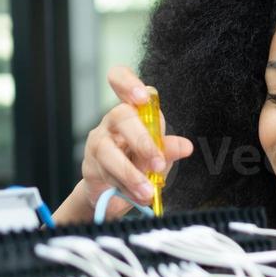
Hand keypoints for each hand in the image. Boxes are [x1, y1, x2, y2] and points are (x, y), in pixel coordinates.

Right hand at [61, 65, 193, 220]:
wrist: (114, 193)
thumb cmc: (138, 164)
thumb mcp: (159, 156)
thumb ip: (169, 149)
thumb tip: (185, 146)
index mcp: (131, 111)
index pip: (119, 80)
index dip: (127, 83)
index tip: (142, 97)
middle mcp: (111, 123)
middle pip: (119, 116)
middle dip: (141, 140)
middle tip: (157, 163)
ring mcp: (98, 144)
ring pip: (108, 151)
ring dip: (131, 173)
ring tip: (148, 190)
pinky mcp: (90, 167)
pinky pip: (105, 174)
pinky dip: (124, 187)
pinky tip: (138, 195)